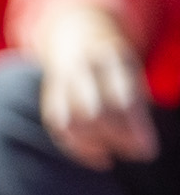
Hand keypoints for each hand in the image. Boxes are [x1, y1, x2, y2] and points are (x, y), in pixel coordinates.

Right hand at [30, 0, 157, 169]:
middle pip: (93, 113)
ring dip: (92, 146)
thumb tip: (145, 151)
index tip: (146, 151)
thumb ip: (137, 108)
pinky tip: (94, 156)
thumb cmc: (113, 65)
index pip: (121, 100)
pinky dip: (74, 146)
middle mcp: (80, 67)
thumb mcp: (131, 73)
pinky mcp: (48, 96)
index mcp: (109, 57)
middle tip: (130, 153)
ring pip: (72, 122)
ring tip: (110, 157)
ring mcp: (59, 81)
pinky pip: (57, 126)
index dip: (133, 130)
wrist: (75, 36)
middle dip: (114, 139)